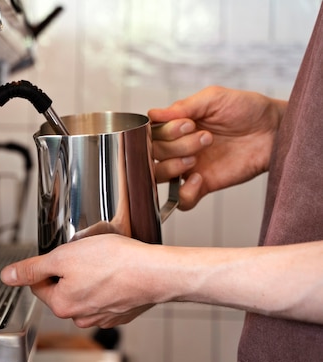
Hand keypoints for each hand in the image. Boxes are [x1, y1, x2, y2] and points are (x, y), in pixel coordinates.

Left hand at [1, 234, 169, 327]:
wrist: (156, 272)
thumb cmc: (115, 263)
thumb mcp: (63, 257)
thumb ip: (32, 268)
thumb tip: (8, 276)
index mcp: (62, 305)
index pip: (39, 282)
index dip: (48, 263)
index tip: (62, 253)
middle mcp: (80, 316)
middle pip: (62, 287)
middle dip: (70, 269)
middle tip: (86, 255)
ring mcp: (102, 316)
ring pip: (85, 290)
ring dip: (89, 276)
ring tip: (104, 262)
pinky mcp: (121, 312)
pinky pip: (106, 294)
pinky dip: (108, 283)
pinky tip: (117, 272)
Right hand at [149, 86, 286, 209]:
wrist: (274, 130)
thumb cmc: (246, 109)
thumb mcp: (214, 98)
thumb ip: (183, 106)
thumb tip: (152, 114)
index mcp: (176, 126)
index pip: (151, 134)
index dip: (163, 132)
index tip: (187, 124)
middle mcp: (178, 147)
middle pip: (153, 154)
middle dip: (175, 146)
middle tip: (205, 137)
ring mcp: (188, 167)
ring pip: (159, 176)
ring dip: (173, 166)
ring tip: (197, 157)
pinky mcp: (203, 185)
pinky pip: (181, 200)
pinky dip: (184, 192)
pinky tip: (198, 178)